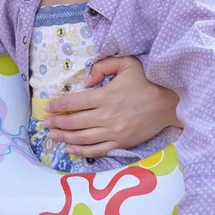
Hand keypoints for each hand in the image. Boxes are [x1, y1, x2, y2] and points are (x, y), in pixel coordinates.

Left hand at [44, 56, 179, 156]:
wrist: (169, 103)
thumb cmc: (147, 81)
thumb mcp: (127, 63)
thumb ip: (103, 67)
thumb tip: (87, 81)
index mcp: (105, 96)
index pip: (75, 103)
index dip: (59, 105)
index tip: (49, 107)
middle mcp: (106, 116)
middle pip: (75, 122)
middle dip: (57, 123)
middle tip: (45, 124)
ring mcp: (114, 132)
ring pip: (82, 138)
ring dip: (64, 138)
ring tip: (52, 136)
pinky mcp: (121, 142)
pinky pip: (97, 150)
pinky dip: (81, 151)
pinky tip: (70, 149)